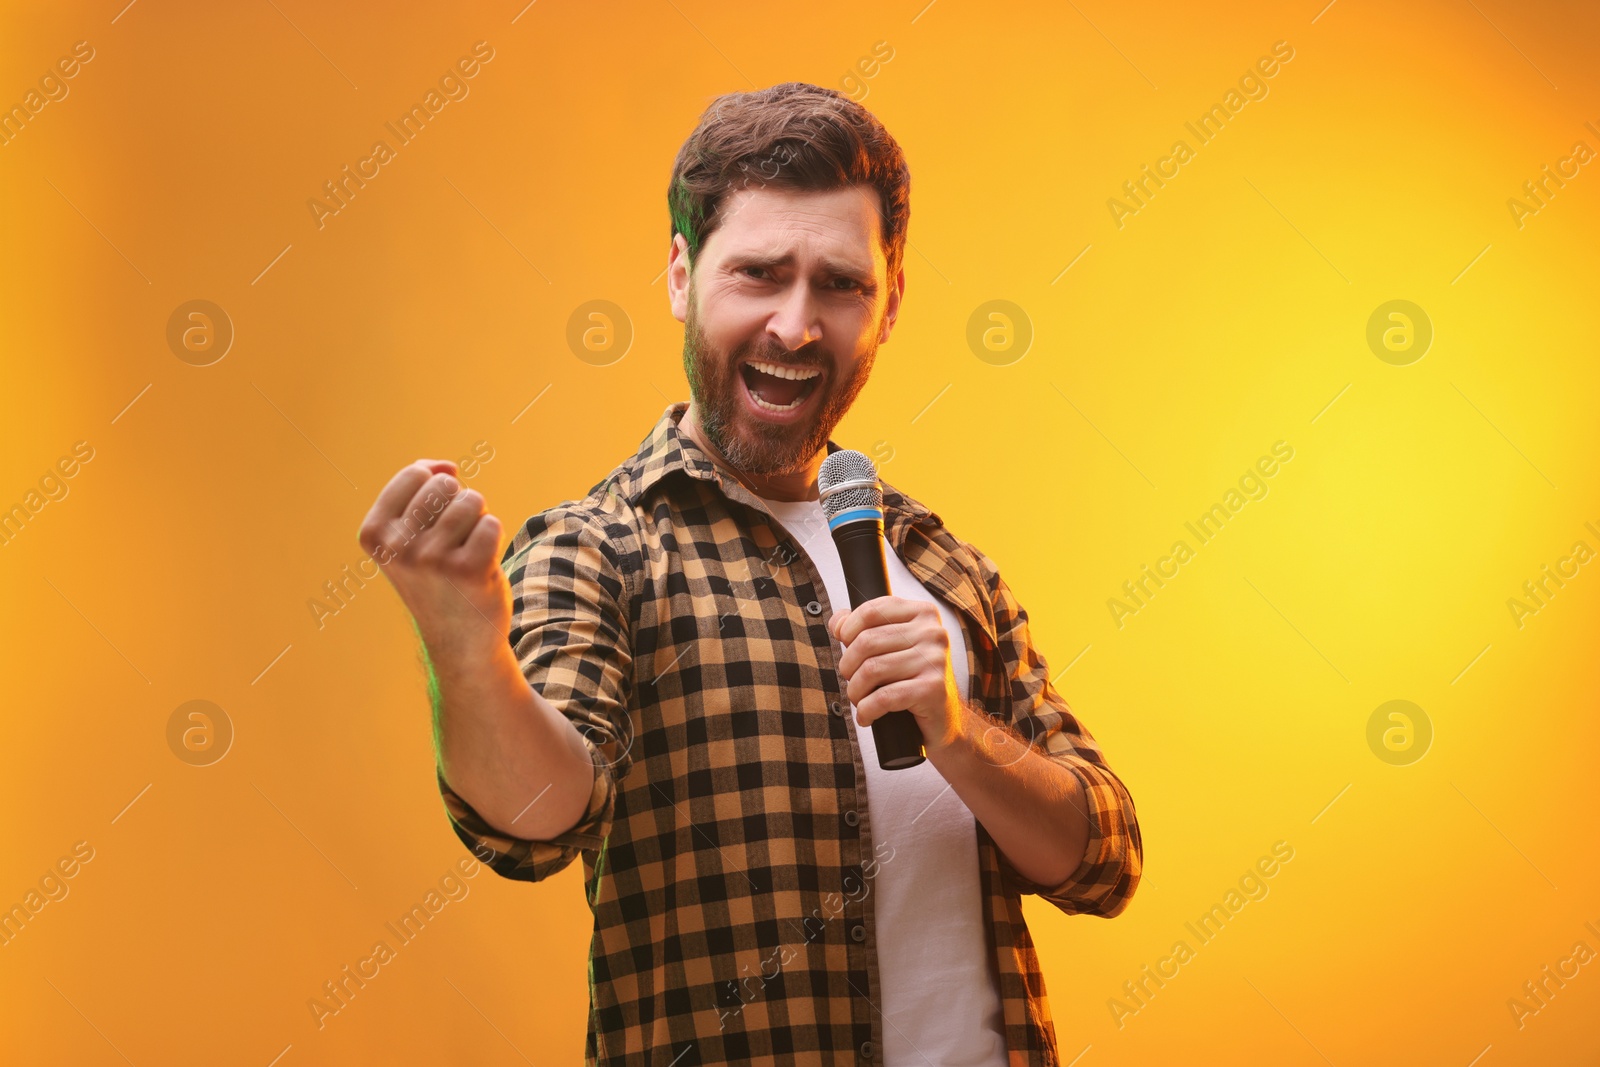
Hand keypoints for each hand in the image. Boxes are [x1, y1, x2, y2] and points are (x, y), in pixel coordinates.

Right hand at [357, 459, 509, 656]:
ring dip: (477, 520)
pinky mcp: (468, 569)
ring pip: (472, 500)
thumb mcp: (408, 535)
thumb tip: (446, 466)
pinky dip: (492, 538)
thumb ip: (419, 489)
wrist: (459, 640)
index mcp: (374, 534)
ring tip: (466, 551)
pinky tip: (480, 564)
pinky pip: (491, 524)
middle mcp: (398, 546)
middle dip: (458, 502)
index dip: (436, 486)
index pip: (415, 474)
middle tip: (454, 539)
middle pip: (445, 484)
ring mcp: (432, 558)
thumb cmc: (436, 577)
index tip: (433, 519)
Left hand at [828, 597, 966, 753]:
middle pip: (867, 641)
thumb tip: (837, 623)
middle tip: (851, 681)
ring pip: (872, 669)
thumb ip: (863, 627)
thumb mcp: (890, 647)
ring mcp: (935, 659)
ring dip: (855, 691)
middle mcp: (933, 632)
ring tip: (859, 700)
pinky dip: (867, 709)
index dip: (848, 630)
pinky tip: (867, 716)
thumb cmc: (911, 678)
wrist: (944, 717)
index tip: (845, 647)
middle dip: (848, 666)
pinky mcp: (933, 688)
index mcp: (922, 613)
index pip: (871, 610)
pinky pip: (884, 697)